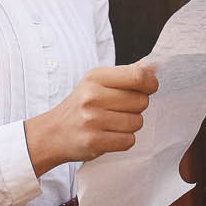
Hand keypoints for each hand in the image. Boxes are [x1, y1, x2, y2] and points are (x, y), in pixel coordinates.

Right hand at [24, 59, 155, 172]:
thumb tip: (153, 64)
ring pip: (137, 122)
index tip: (149, 88)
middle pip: (141, 101)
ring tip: (113, 123)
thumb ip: (125, 74)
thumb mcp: (97, 83)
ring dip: (130, 125)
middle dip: (137, 107)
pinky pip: (129, 141)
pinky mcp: (94, 142)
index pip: (138, 76)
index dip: (150, 83)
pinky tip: (110, 135)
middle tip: (120, 109)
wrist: (53, 133)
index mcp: (95, 77)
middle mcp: (92, 96)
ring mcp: (92, 120)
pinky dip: (124, 140)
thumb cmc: (80, 106)